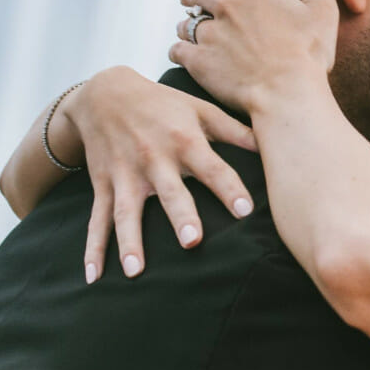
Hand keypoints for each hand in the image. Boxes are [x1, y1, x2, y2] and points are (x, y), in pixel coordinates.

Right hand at [65, 66, 256, 280]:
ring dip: (130, 242)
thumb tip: (276, 142)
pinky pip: (96, 220)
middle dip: (180, 216)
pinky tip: (93, 276)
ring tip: (135, 272)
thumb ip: (236, 131)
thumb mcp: (200, 108)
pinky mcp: (103, 185)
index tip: (246, 211)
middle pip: (170, 191)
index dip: (229, 188)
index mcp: (184, 140)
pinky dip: (92, 249)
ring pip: (127, 212)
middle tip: (192, 242)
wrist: (103, 92)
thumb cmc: (163, 103)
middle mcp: (154, 158)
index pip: (212, 167)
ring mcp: (125, 174)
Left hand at [170, 0, 338, 115]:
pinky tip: (186, 57)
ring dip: (187, 25)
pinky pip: (177, 49)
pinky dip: (180, 50)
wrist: (287, 96)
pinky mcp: (199, 61)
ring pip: (185, 23)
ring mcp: (210, 34)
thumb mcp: (322, 9)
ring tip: (191, 33)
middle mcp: (227, 5)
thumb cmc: (309, 54)